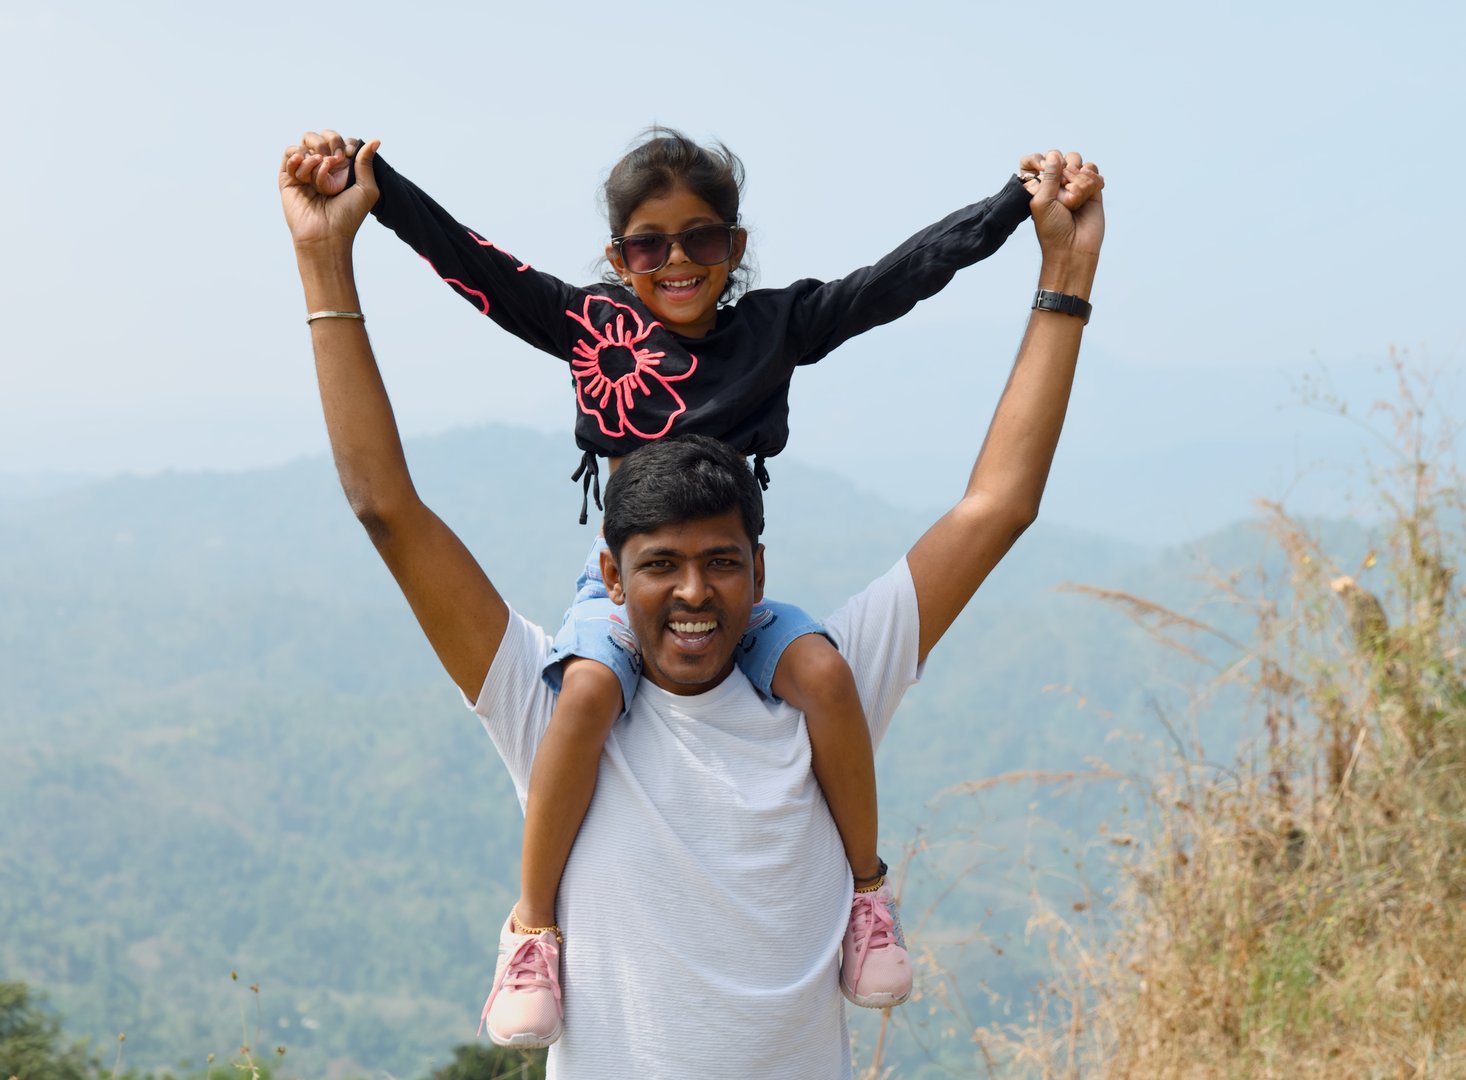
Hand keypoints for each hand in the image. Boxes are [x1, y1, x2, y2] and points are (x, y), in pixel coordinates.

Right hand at [279, 130, 378, 248]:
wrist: (326, 234)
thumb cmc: (348, 216)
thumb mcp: (367, 189)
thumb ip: (367, 163)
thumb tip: (375, 140)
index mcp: (342, 170)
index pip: (341, 142)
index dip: (345, 143)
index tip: (348, 155)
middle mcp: (323, 168)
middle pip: (321, 137)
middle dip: (328, 142)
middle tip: (334, 159)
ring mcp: (305, 172)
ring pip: (304, 143)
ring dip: (314, 153)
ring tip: (319, 166)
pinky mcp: (288, 177)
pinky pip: (290, 154)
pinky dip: (297, 156)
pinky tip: (304, 170)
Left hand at [1023, 149, 1104, 267]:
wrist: (1073, 250)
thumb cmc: (1052, 229)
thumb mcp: (1042, 202)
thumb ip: (1048, 177)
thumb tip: (1053, 154)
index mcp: (1042, 186)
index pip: (1045, 161)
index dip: (1046, 162)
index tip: (1044, 171)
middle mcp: (1059, 184)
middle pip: (1065, 159)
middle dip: (1065, 171)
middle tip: (1065, 193)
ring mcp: (1076, 186)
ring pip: (1079, 163)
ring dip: (1079, 177)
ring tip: (1076, 199)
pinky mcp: (1093, 191)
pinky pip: (1093, 171)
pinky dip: (1092, 178)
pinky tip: (1089, 193)